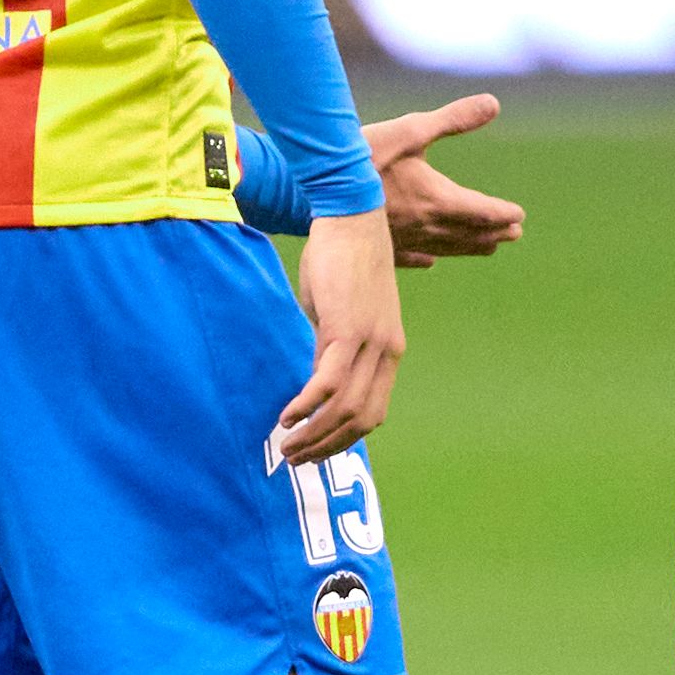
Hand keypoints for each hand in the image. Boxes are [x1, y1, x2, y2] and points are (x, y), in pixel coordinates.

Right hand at [273, 211, 404, 468]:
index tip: (315, 449)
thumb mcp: (342, 313)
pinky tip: (286, 416)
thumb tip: (315, 376)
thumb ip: (334, 347)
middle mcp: (385, 351)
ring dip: (314, 434)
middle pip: (360, 419)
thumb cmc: (341, 261)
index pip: (372, 412)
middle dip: (326, 446)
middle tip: (295, 458)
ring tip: (286, 446)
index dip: (343, 439)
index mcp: (389, 350)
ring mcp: (369, 341)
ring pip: (345, 408)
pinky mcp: (346, 329)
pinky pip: (327, 382)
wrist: (351, 217)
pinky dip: (307, 406)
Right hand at [366, 92, 522, 266]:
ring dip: (469, 247)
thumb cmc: (365, 156)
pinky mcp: (381, 246)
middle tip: (514, 234)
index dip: (502, 213)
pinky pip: (409, 258)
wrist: (319, 189)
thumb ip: (453, 119)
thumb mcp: (412, 130)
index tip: (519, 216)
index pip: (481, 211)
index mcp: (438, 199)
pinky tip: (429, 262)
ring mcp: (403, 240)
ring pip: (445, 248)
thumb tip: (493, 103)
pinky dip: (425, 258)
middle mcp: (426, 225)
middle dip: (493, 233)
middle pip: (468, 234)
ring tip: (488, 249)